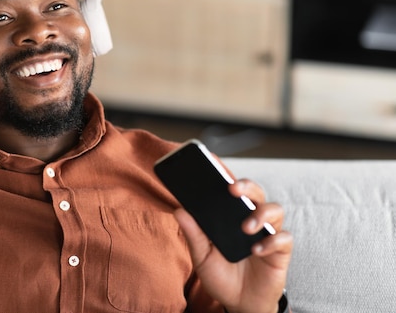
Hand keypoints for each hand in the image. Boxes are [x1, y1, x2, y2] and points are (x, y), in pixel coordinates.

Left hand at [175, 179, 292, 312]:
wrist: (240, 303)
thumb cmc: (221, 276)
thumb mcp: (202, 256)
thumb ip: (193, 234)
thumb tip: (179, 210)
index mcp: (230, 216)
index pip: (231, 189)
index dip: (225, 174)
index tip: (213, 163)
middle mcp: (251, 218)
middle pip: (256, 192)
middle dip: (246, 186)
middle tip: (233, 189)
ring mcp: (268, 233)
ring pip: (275, 209)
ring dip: (261, 214)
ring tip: (246, 227)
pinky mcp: (281, 251)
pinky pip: (284, 238)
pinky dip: (271, 241)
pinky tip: (256, 250)